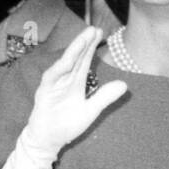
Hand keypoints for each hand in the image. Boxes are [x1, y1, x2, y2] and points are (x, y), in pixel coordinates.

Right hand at [25, 26, 126, 159]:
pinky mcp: (44, 92)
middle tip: (94, 29)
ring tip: (84, 39)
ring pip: (65, 63)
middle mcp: (64, 79)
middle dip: (84, 43)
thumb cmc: (67, 124)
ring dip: (73, 51)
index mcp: (75, 81)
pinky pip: (52, 77)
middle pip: (76, 57)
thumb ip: (105, 97)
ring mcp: (54, 84)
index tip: (100, 32)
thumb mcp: (91, 110)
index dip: (91, 46)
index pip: (84, 60)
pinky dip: (60, 69)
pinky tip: (68, 61)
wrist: (49, 140)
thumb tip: (125, 85)